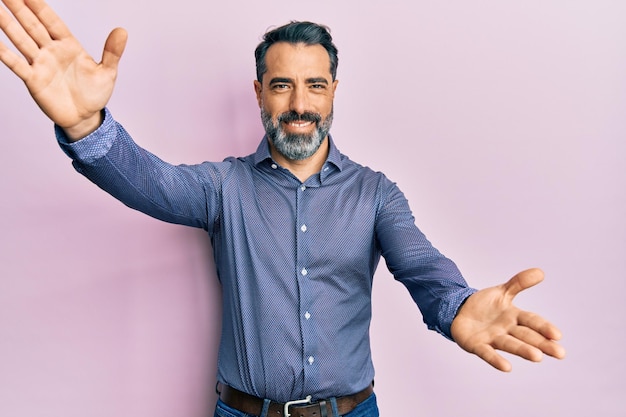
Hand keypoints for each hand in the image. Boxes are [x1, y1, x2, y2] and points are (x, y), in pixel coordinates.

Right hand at [0, 0, 126, 138]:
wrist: (86, 118)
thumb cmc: (95, 94)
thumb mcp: (108, 72)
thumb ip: (112, 52)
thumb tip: (122, 31)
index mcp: (69, 45)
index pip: (51, 20)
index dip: (39, 6)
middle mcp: (51, 51)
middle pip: (32, 25)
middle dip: (19, 8)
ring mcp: (41, 64)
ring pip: (21, 39)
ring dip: (7, 24)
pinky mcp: (34, 80)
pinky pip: (16, 64)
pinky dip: (5, 53)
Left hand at [450, 268, 565, 371]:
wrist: (459, 311)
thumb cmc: (485, 305)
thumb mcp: (502, 291)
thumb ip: (519, 283)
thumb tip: (541, 272)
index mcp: (514, 316)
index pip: (532, 321)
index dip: (544, 327)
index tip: (558, 335)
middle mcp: (506, 330)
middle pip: (526, 336)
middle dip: (541, 344)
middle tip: (559, 353)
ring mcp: (492, 338)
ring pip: (509, 344)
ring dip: (523, 350)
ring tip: (537, 357)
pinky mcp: (477, 345)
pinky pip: (487, 353)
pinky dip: (496, 359)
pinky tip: (506, 367)